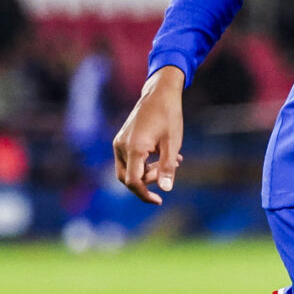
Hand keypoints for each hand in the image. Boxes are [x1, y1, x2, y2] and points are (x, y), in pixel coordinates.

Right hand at [112, 66, 185, 204]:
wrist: (159, 93)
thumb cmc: (169, 116)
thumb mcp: (173, 143)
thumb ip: (168, 166)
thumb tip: (166, 189)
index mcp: (134, 148)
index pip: (133, 181)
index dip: (144, 194)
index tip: (158, 200)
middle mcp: (121, 146)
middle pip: (128, 178)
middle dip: (148, 181)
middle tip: (169, 171)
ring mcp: (119, 142)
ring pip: (128, 169)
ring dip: (148, 171)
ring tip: (173, 161)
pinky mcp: (122, 139)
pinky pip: (129, 159)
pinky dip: (144, 163)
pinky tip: (163, 156)